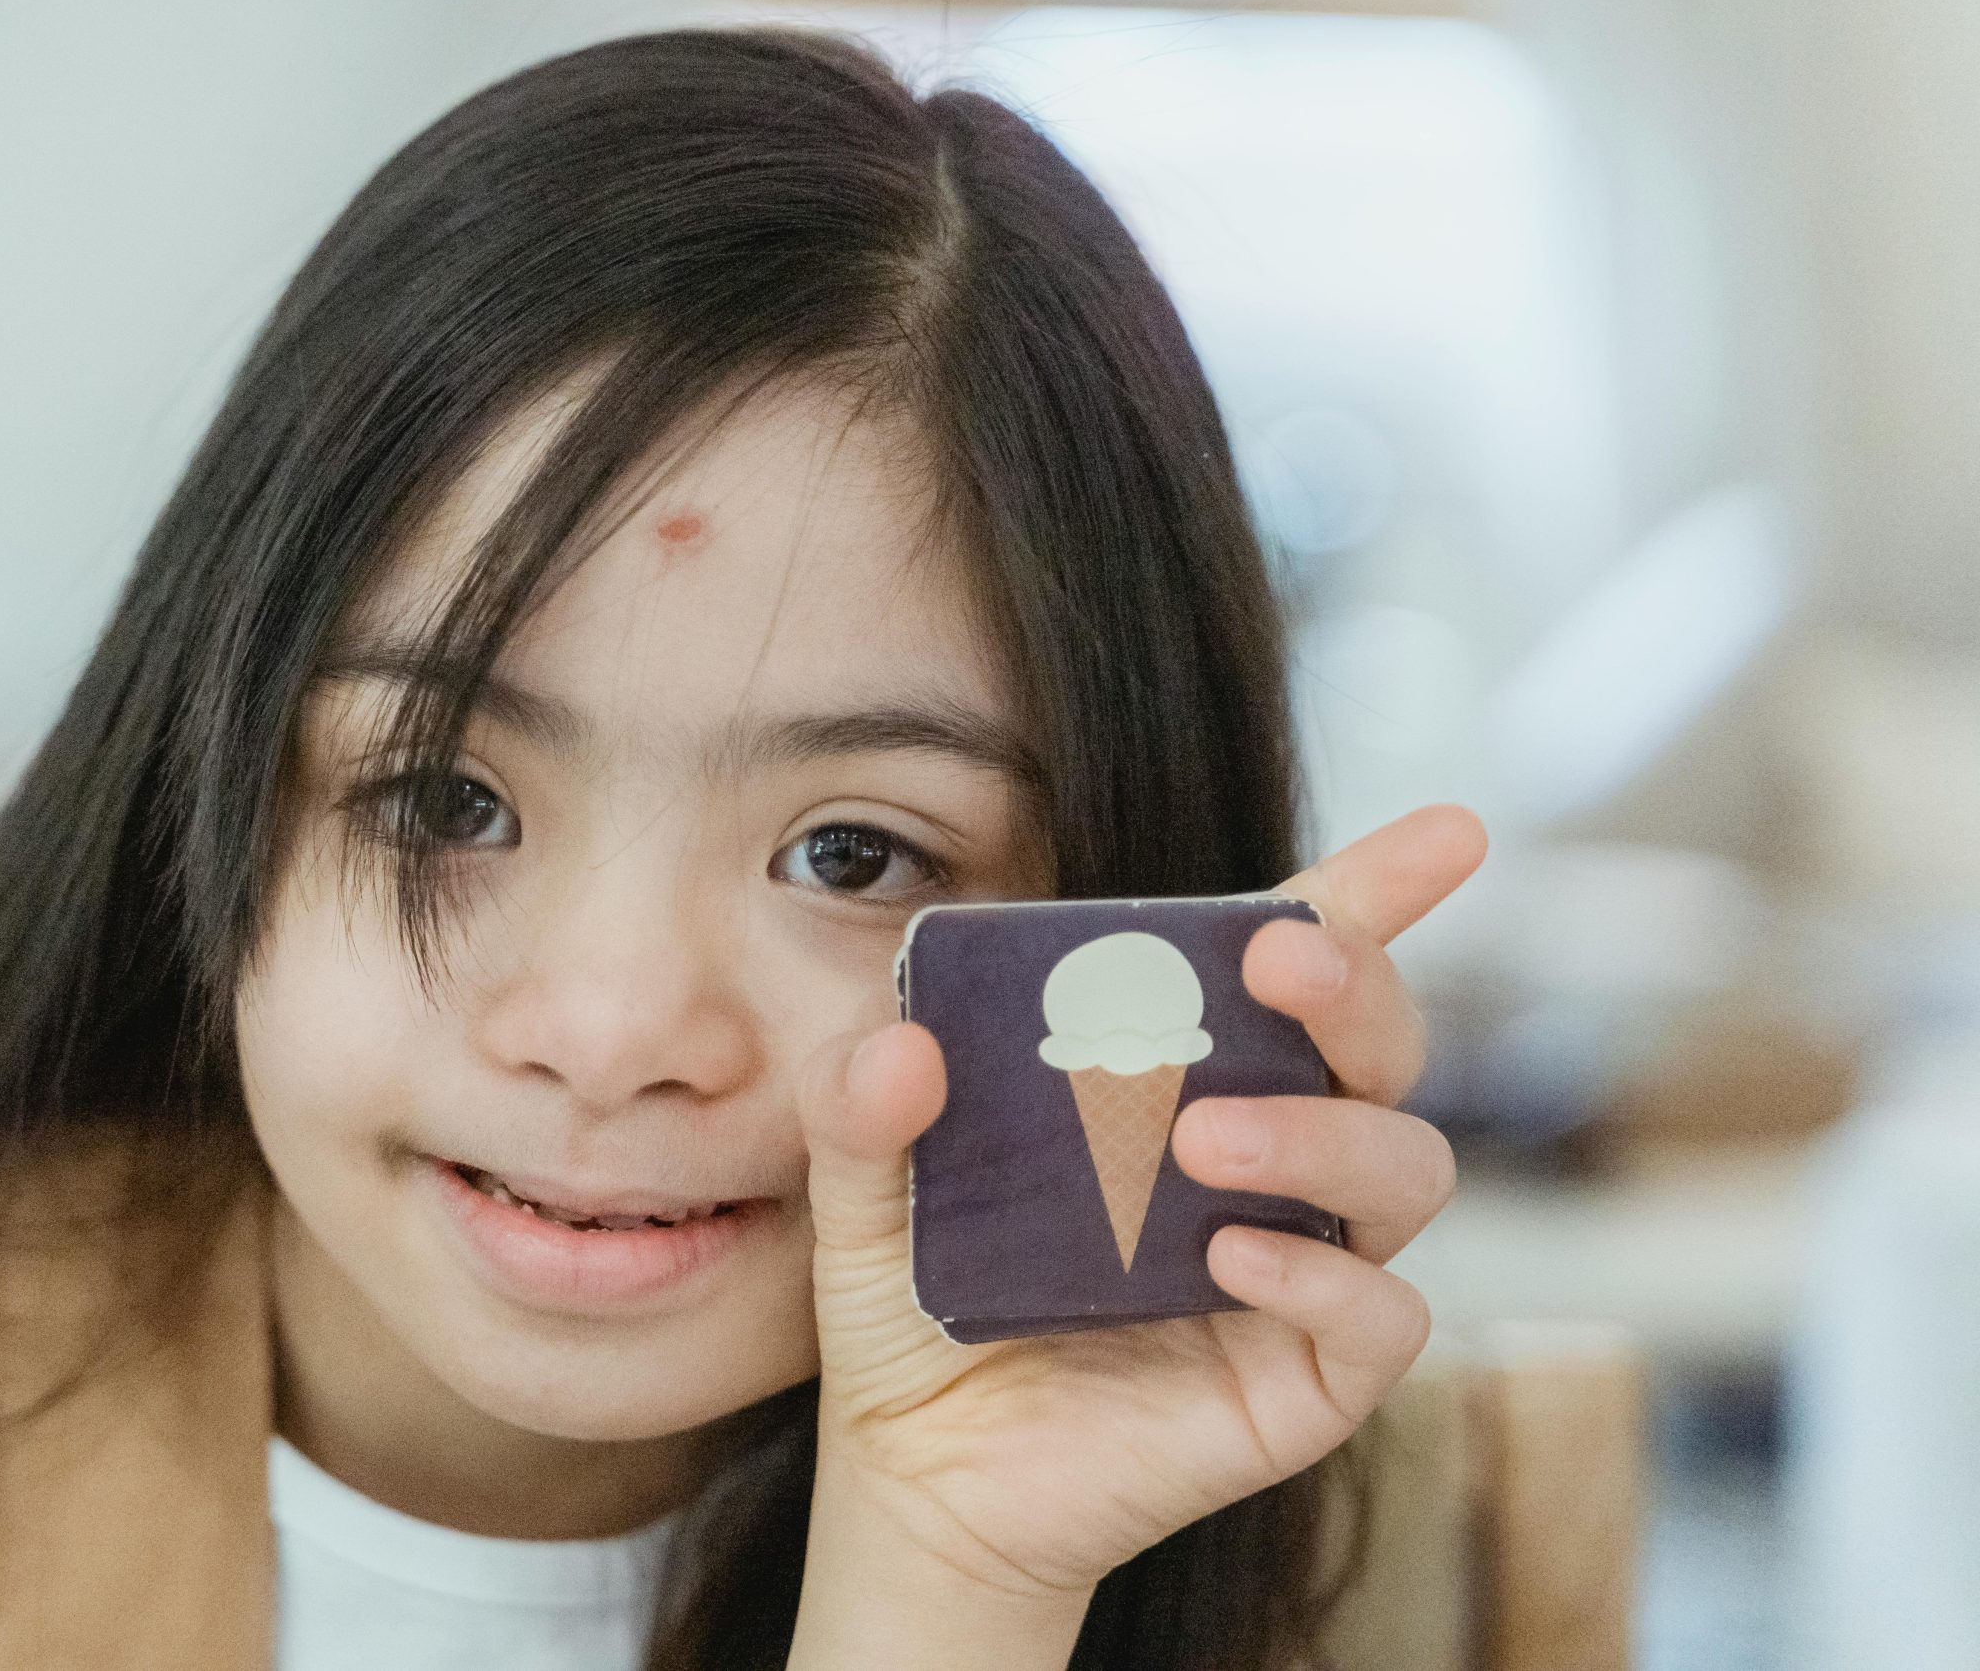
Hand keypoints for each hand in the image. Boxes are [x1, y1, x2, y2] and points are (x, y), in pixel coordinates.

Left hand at [790, 805, 1483, 1642]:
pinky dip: (1322, 1275)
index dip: (1376, 891)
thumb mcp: (862, 1192)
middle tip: (1279, 963)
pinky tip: (1227, 1257)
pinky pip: (1382, 1315)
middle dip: (1357, 984)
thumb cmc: (915, 1304)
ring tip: (1203, 1138)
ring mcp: (1301, 1263)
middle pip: (1383, 1043)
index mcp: (1182, 1074)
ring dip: (1324, 1128)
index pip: (1299, 966)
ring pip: (1406, 1166)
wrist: (916, 1475)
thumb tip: (900, 1041)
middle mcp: (1268, 1154)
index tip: (1448, 832)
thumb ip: (860, 1104)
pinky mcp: (1307, 1377)